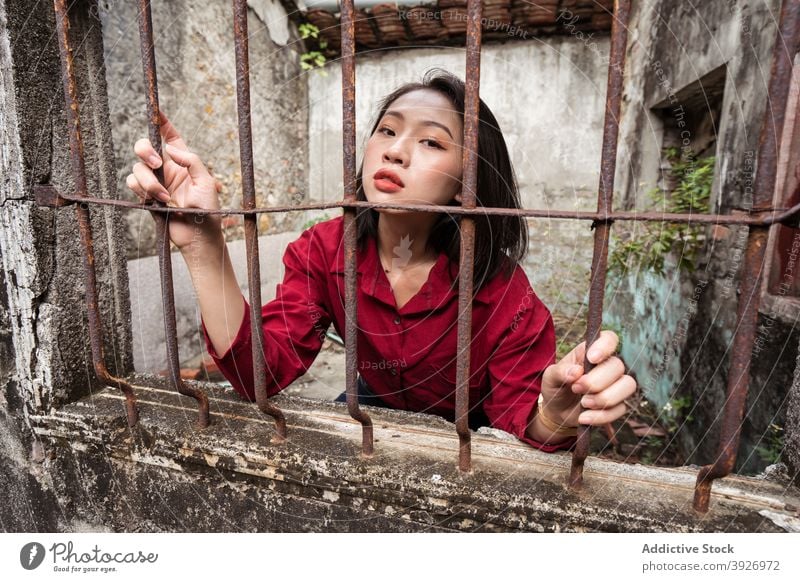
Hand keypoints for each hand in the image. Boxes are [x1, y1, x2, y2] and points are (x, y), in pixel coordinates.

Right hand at [126, 111, 222, 249]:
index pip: (170, 135)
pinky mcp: (146, 196)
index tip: (155, 109)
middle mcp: (166, 168)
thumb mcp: (206, 182)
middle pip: (143, 147)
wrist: (198, 237)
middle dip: (144, 151)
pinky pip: (132, 183)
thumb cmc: (208, 211)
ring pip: (137, 168)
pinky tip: (158, 202)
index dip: (161, 121)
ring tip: (166, 198)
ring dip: (150, 182)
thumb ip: (190, 161)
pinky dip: (142, 191)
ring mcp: (155, 182)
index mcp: (182, 161)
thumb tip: (169, 148)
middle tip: (156, 162)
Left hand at [540, 330, 636, 426]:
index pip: (609, 339)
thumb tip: (576, 371)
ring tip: (583, 403)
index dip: (605, 346)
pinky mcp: (618, 405)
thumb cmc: (555, 387)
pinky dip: (600, 416)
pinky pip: (620, 409)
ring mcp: (616, 385)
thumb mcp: (550, 377)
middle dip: (596, 381)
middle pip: (617, 366)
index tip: (592, 358)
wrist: (558, 412)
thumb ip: (560, 372)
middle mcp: (607, 366)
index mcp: (590, 352)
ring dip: (604, 398)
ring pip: (628, 385)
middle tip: (576, 388)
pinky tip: (584, 418)